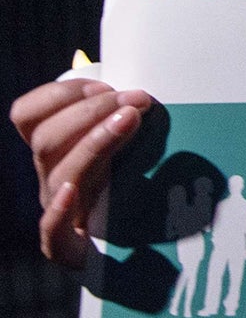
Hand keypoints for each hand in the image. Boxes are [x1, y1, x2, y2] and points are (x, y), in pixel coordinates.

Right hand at [9, 79, 156, 268]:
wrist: (145, 247)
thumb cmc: (139, 179)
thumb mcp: (127, 137)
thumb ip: (114, 106)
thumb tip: (94, 66)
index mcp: (56, 149)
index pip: (28, 115)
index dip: (60, 94)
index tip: (105, 83)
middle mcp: (52, 179)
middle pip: (46, 142)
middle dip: (91, 111)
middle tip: (137, 99)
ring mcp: (61, 213)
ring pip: (60, 175)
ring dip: (94, 142)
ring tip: (131, 119)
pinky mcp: (73, 250)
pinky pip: (51, 237)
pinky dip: (56, 214)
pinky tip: (70, 192)